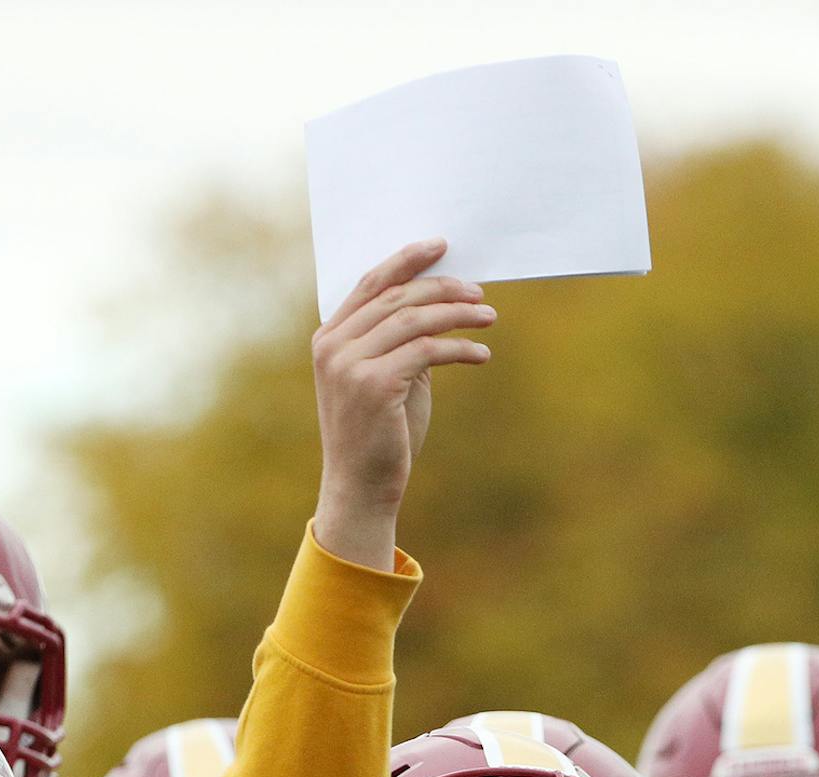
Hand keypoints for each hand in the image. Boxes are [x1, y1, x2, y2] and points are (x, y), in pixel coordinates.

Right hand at [311, 239, 495, 567]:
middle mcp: (333, 346)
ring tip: (489, 317)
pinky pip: (427, 350)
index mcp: (329, 338)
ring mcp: (349, 364)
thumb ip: (401, 342)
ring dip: (458, 315)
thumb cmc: (380, 436)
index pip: (370, 283)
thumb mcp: (388, 379)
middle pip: (396, 296)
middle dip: (443, 287)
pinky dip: (460, 348)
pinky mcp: (374, 385)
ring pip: (414, 318)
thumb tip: (441, 304)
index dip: (406, 260)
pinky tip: (481, 354)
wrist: (362, 488)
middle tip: (479, 292)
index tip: (441, 246)